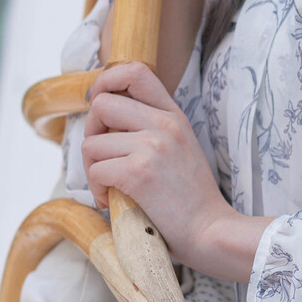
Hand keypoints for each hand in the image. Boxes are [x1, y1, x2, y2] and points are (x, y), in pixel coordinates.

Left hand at [82, 61, 269, 282]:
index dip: (106, 81)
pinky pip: (95, 170)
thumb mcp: (182, 149)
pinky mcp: (139, 172)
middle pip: (100, 104)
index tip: (99, 103)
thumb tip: (108, 126)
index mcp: (174, 116)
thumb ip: (154, 130)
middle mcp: (164, 124)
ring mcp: (152, 146)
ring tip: (108, 187)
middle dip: (90, 132)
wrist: (211, 231)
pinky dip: (96, 189)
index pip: (135, 71)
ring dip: (91, 168)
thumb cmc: (193, 199)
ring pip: (91, 143)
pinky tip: (111, 201)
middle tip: (101, 158)